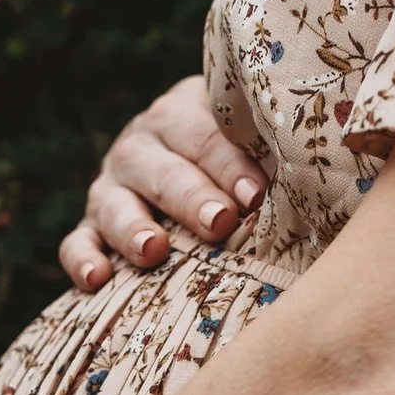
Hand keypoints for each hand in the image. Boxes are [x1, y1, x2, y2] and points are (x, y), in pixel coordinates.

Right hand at [59, 75, 268, 291]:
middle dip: (191, 197)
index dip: (230, 165)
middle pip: (162, 171)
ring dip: (133, 227)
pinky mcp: (92, 225)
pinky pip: (77, 241)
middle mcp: (141, 146)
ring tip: (154, 250)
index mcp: (182, 114)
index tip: (256, 195)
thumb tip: (318, 180)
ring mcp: (112, 187)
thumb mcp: (252, 140)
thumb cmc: (240, 157)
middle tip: (219, 222)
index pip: (205, 137)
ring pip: (115, 204)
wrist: (190, 159)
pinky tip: (97, 280)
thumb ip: (273, 153)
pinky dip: (81, 259)